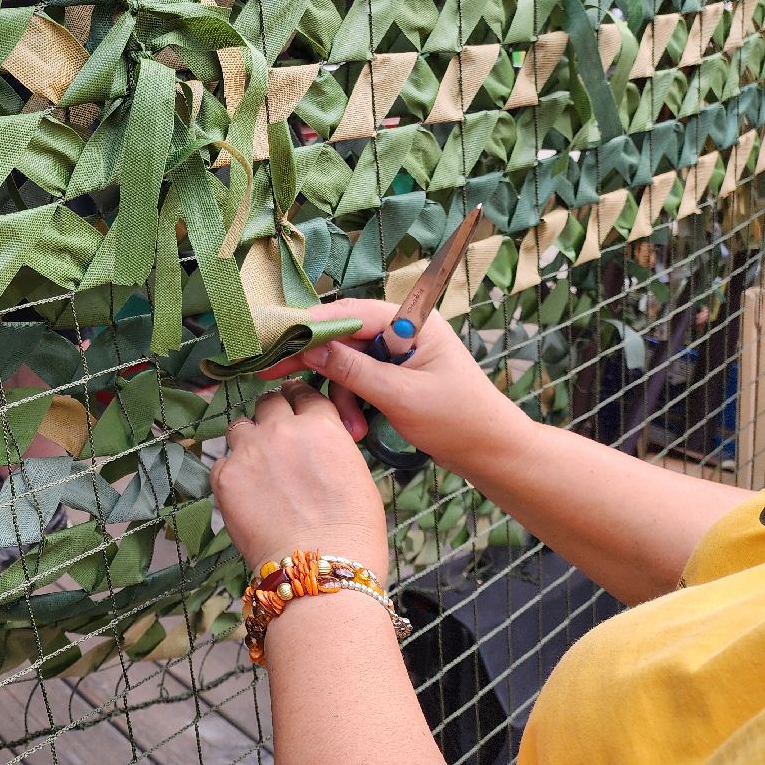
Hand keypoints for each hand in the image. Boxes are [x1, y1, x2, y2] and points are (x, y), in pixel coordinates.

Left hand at [211, 379, 387, 575]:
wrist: (319, 565)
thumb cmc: (352, 531)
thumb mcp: (356, 474)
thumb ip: (331, 446)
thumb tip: (318, 443)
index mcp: (320, 425)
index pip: (303, 393)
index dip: (298, 400)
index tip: (294, 407)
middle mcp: (282, 429)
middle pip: (268, 402)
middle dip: (272, 415)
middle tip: (275, 436)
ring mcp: (250, 450)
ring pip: (239, 426)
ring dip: (247, 440)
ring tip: (256, 466)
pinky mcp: (225, 476)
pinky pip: (221, 462)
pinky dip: (231, 472)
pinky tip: (244, 493)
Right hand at [258, 299, 529, 470]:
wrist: (493, 452)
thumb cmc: (458, 421)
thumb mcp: (400, 396)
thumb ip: (352, 370)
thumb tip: (309, 347)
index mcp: (411, 322)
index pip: (350, 312)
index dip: (310, 325)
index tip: (276, 339)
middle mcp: (402, 330)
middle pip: (343, 334)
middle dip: (314, 360)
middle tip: (271, 373)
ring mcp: (397, 353)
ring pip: (346, 361)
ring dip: (339, 394)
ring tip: (346, 428)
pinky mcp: (394, 374)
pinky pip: (357, 378)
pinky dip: (351, 402)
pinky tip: (355, 428)